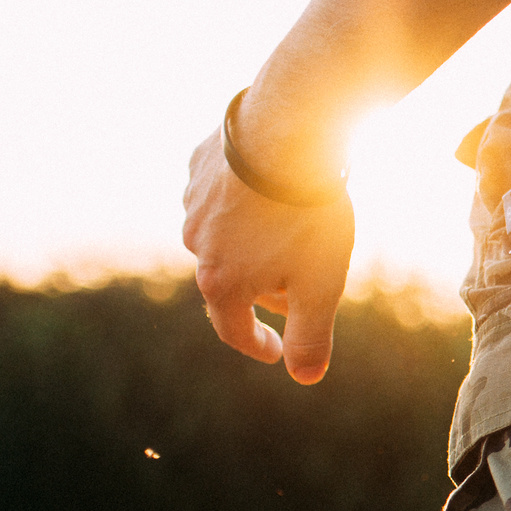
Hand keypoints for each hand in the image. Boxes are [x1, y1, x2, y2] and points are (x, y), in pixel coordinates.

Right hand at [183, 122, 354, 383]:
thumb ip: (310, 335)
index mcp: (219, 281)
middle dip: (264, 289)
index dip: (258, 344)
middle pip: (230, 281)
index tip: (276, 350)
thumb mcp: (320, 285)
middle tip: (300, 283)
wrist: (288, 133)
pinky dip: (245, 203)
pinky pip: (221, 195)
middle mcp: (194, 244)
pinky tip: (274, 190)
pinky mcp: (198, 165)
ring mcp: (191, 202)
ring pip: (225, 236)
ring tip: (292, 229)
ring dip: (253, 242)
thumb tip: (304, 377)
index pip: (233, 328)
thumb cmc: (306, 214)